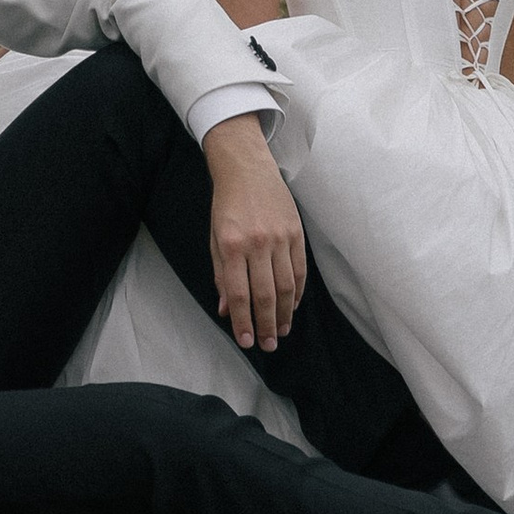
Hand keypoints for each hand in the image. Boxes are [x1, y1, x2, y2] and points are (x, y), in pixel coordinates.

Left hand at [202, 113, 305, 350]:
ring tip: (281, 331)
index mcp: (232, 244)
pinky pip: (299, 270)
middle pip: (266, 294)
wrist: (246, 167)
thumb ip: (221, 275)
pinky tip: (293, 306)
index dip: (242, 321)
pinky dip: (298, 292)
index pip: (239, 293)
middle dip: (266, 325)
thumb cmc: (226, 205)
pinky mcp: (296, 232)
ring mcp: (280, 237)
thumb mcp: (214, 238)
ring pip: (286, 286)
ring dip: (285, 314)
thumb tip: (225, 310)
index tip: (246, 341)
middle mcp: (257, 242)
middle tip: (267, 345)